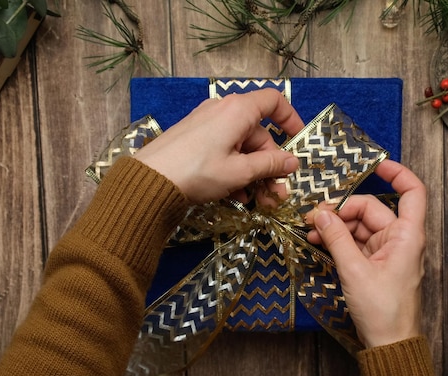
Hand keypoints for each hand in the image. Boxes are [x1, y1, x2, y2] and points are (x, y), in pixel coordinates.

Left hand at [133, 89, 303, 203]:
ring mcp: (207, 124)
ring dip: (254, 173)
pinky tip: (237, 196)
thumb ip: (270, 165)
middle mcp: (223, 111)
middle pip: (258, 134)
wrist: (150, 180)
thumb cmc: (198, 171)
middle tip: (276, 195)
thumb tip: (292, 162)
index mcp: (238, 110)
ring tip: (258, 202)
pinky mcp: (195, 139)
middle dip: (270, 166)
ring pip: (241, 146)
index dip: (290, 118)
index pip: (274, 101)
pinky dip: (235, 170)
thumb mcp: (239, 171)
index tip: (298, 141)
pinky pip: (224, 150)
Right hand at [307, 160, 425, 347]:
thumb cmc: (383, 310)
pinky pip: (356, 243)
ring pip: (360, 226)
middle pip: (371, 209)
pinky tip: (319, 242)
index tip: (375, 164)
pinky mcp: (375, 263)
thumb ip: (337, 239)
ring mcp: (387, 251)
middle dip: (342, 210)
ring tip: (311, 233)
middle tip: (313, 218)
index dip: (397, 173)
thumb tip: (320, 215)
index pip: (412, 192)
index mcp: (407, 235)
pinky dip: (339, 241)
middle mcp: (399, 239)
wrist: (389, 344)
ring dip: (336, 227)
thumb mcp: (355, 271)